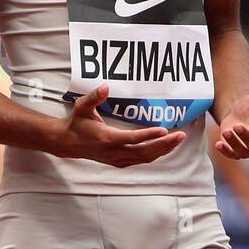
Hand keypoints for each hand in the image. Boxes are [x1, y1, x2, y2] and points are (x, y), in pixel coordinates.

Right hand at [51, 84, 186, 166]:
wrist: (67, 143)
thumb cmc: (76, 122)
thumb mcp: (82, 106)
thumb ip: (94, 97)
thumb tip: (106, 86)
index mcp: (106, 138)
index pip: (132, 138)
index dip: (149, 135)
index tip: (165, 130)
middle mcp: (113, 152)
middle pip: (144, 151)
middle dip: (165, 144)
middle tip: (181, 135)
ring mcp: (117, 159)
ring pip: (145, 158)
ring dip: (163, 150)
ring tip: (178, 140)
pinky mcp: (119, 162)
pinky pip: (141, 160)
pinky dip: (155, 154)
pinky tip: (165, 147)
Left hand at [213, 83, 248, 159]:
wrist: (238, 110)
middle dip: (247, 138)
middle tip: (237, 126)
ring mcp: (248, 148)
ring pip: (244, 152)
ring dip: (235, 144)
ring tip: (227, 131)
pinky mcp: (235, 150)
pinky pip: (232, 155)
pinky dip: (225, 152)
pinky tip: (218, 144)